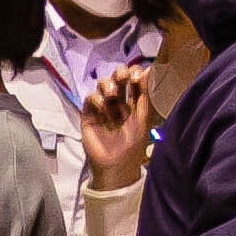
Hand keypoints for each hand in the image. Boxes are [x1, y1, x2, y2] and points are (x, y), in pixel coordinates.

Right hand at [79, 61, 154, 190]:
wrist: (116, 164)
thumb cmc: (133, 144)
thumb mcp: (143, 118)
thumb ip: (143, 95)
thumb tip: (146, 70)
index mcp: (133, 102)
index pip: (132, 81)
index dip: (133, 73)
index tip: (136, 75)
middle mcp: (117, 102)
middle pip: (116, 79)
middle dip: (119, 73)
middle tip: (122, 77)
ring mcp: (102, 107)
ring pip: (101, 85)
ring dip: (107, 85)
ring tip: (112, 94)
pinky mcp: (89, 114)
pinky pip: (89, 99)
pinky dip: (95, 98)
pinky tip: (102, 107)